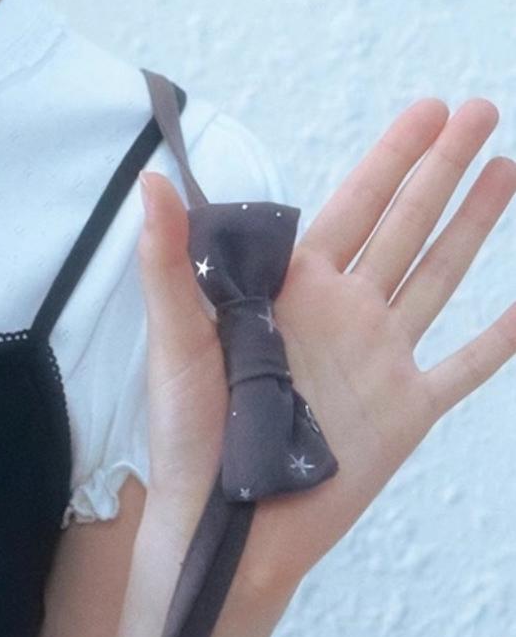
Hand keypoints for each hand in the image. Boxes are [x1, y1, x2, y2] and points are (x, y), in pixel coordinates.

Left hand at [136, 96, 515, 608]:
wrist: (223, 527)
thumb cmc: (187, 437)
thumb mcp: (174, 340)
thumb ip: (170, 262)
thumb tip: (156, 182)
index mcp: (293, 289)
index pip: (354, 204)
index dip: (393, 156)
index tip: (430, 109)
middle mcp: (345, 313)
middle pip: (407, 223)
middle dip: (444, 166)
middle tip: (484, 110)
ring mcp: (380, 359)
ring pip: (441, 274)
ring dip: (475, 223)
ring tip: (507, 170)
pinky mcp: (405, 412)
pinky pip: (466, 365)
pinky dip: (504, 337)